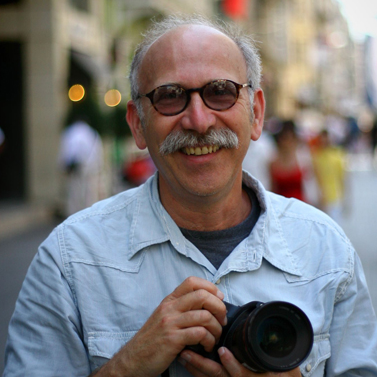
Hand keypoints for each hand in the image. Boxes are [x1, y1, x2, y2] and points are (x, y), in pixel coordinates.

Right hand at [91, 276, 226, 376]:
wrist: (134, 358)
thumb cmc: (154, 338)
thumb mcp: (165, 316)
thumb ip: (182, 307)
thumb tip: (209, 301)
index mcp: (169, 300)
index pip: (192, 281)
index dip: (210, 287)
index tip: (219, 299)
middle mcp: (170, 308)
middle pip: (202, 296)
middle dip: (219, 307)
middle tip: (222, 320)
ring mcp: (170, 323)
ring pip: (204, 316)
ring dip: (216, 328)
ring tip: (214, 337)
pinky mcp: (172, 339)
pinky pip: (199, 334)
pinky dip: (209, 340)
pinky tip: (206, 346)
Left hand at [179, 347, 301, 376]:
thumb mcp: (286, 370)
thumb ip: (282, 359)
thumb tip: (277, 337)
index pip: (242, 375)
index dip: (232, 364)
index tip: (223, 351)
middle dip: (203, 365)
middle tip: (189, 353)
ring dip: (196, 367)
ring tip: (184, 355)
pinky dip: (198, 371)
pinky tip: (188, 362)